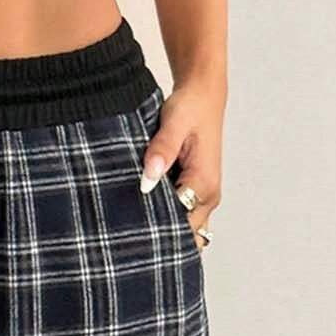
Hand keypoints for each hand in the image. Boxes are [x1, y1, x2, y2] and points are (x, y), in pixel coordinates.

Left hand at [138, 75, 224, 247]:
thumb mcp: (174, 122)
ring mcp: (203, 197)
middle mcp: (208, 196)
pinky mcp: (196, 192)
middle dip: (159, 238)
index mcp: (203, 183)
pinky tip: (144, 216)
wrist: (203, 96)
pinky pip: (183, 217)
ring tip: (134, 230)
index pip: (180, 225)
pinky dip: (166, 220)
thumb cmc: (190, 107)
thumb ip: (162, 150)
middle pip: (184, 235)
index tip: (131, 232)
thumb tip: (148, 179)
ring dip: (163, 231)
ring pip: (185, 231)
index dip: (156, 231)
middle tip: (127, 240)